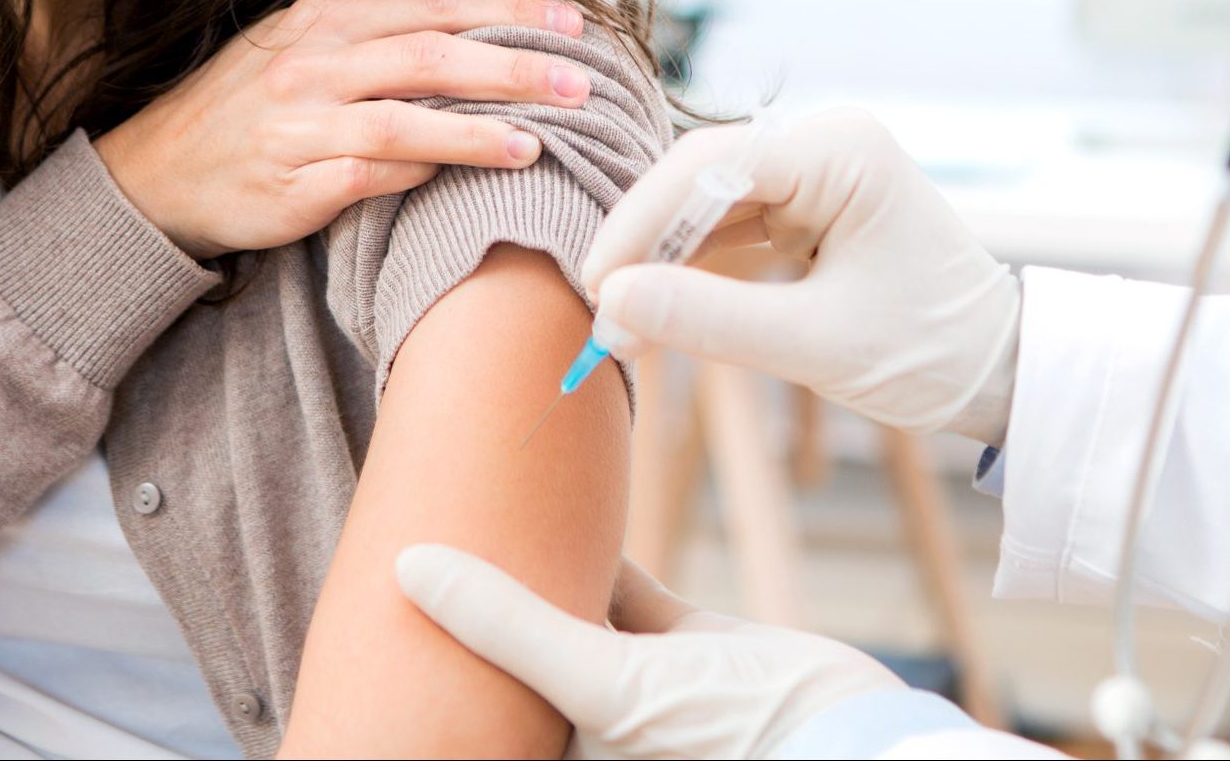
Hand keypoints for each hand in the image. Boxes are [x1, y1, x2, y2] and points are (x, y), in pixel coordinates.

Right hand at [95, 0, 589, 258]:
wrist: (155, 174)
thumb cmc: (249, 109)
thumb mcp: (304, 50)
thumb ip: (379, 40)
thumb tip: (475, 38)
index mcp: (325, 20)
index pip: (432, 3)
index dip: (506, 10)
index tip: (571, 23)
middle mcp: (314, 61)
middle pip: (431, 54)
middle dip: (513, 65)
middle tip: (580, 81)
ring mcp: (300, 121)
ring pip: (404, 116)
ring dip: (477, 129)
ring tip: (537, 141)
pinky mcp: (291, 182)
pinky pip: (367, 175)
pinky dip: (418, 175)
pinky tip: (463, 181)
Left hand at [396, 546, 901, 760]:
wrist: (851, 736)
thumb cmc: (724, 738)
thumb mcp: (602, 686)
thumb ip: (508, 624)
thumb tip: (408, 566)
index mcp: (554, 747)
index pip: (468, 696)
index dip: (423, 642)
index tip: (378, 573)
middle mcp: (585, 724)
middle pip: (508, 650)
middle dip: (474, 593)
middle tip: (419, 520)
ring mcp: (632, 683)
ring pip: (562, 608)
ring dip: (534, 560)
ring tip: (485, 493)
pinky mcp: (678, 642)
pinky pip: (620, 587)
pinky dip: (598, 549)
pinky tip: (572, 498)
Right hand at [584, 109, 1019, 444]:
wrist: (1004, 375)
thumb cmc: (930, 353)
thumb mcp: (815, 345)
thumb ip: (710, 319)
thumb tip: (612, 302)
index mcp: (842, 149)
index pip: (712, 164)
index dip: (643, 220)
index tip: (597, 284)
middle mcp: (825, 143)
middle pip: (702, 176)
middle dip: (648, 242)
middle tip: (601, 311)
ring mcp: (817, 173)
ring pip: (708, 202)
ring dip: (665, 260)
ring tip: (622, 323)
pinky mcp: (808, 206)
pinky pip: (731, 226)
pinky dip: (694, 268)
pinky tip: (660, 309)